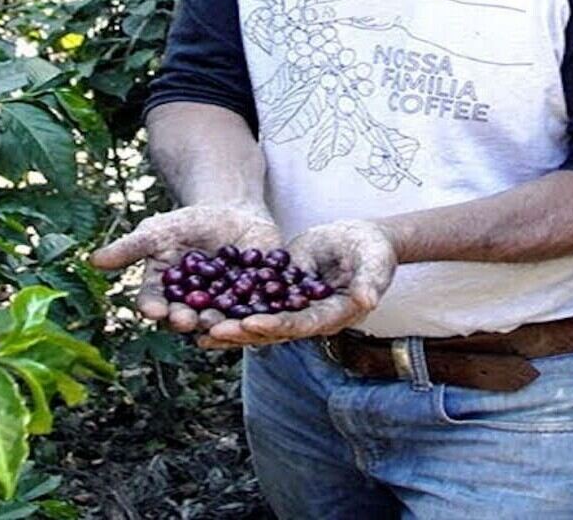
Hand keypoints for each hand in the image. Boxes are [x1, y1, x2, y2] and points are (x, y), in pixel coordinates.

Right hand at [89, 204, 282, 333]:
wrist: (231, 213)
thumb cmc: (188, 223)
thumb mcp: (159, 231)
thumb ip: (131, 247)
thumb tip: (93, 260)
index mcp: (164, 295)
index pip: (153, 304)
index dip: (154, 308)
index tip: (155, 310)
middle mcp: (191, 308)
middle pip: (186, 319)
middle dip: (187, 320)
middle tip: (189, 321)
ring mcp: (222, 308)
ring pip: (219, 321)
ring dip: (219, 324)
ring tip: (219, 323)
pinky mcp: (254, 304)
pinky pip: (253, 312)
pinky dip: (254, 314)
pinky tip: (256, 314)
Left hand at [198, 219, 396, 349]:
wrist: (363, 240)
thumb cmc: (375, 251)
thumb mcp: (376, 262)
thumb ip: (371, 281)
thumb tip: (367, 300)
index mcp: (331, 316)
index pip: (301, 324)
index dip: (276, 326)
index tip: (250, 324)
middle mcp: (307, 318)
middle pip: (271, 329)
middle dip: (240, 331)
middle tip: (211, 331)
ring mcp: (291, 305)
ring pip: (256, 318)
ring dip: (228, 325)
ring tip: (197, 328)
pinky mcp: (279, 289)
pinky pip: (251, 299)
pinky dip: (229, 303)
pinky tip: (202, 303)